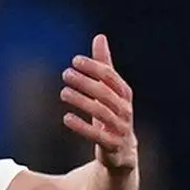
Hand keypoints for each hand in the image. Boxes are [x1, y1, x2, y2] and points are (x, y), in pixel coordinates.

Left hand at [60, 34, 136, 173]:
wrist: (122, 153)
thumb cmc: (112, 116)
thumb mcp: (108, 91)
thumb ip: (104, 65)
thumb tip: (99, 37)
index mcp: (124, 94)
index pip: (110, 76)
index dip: (93, 67)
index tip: (75, 60)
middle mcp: (125, 110)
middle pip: (105, 93)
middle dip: (85, 82)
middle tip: (66, 74)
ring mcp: (120, 129)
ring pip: (101, 112)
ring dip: (81, 101)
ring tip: (63, 92)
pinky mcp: (113, 146)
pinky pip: (97, 136)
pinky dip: (82, 127)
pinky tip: (66, 118)